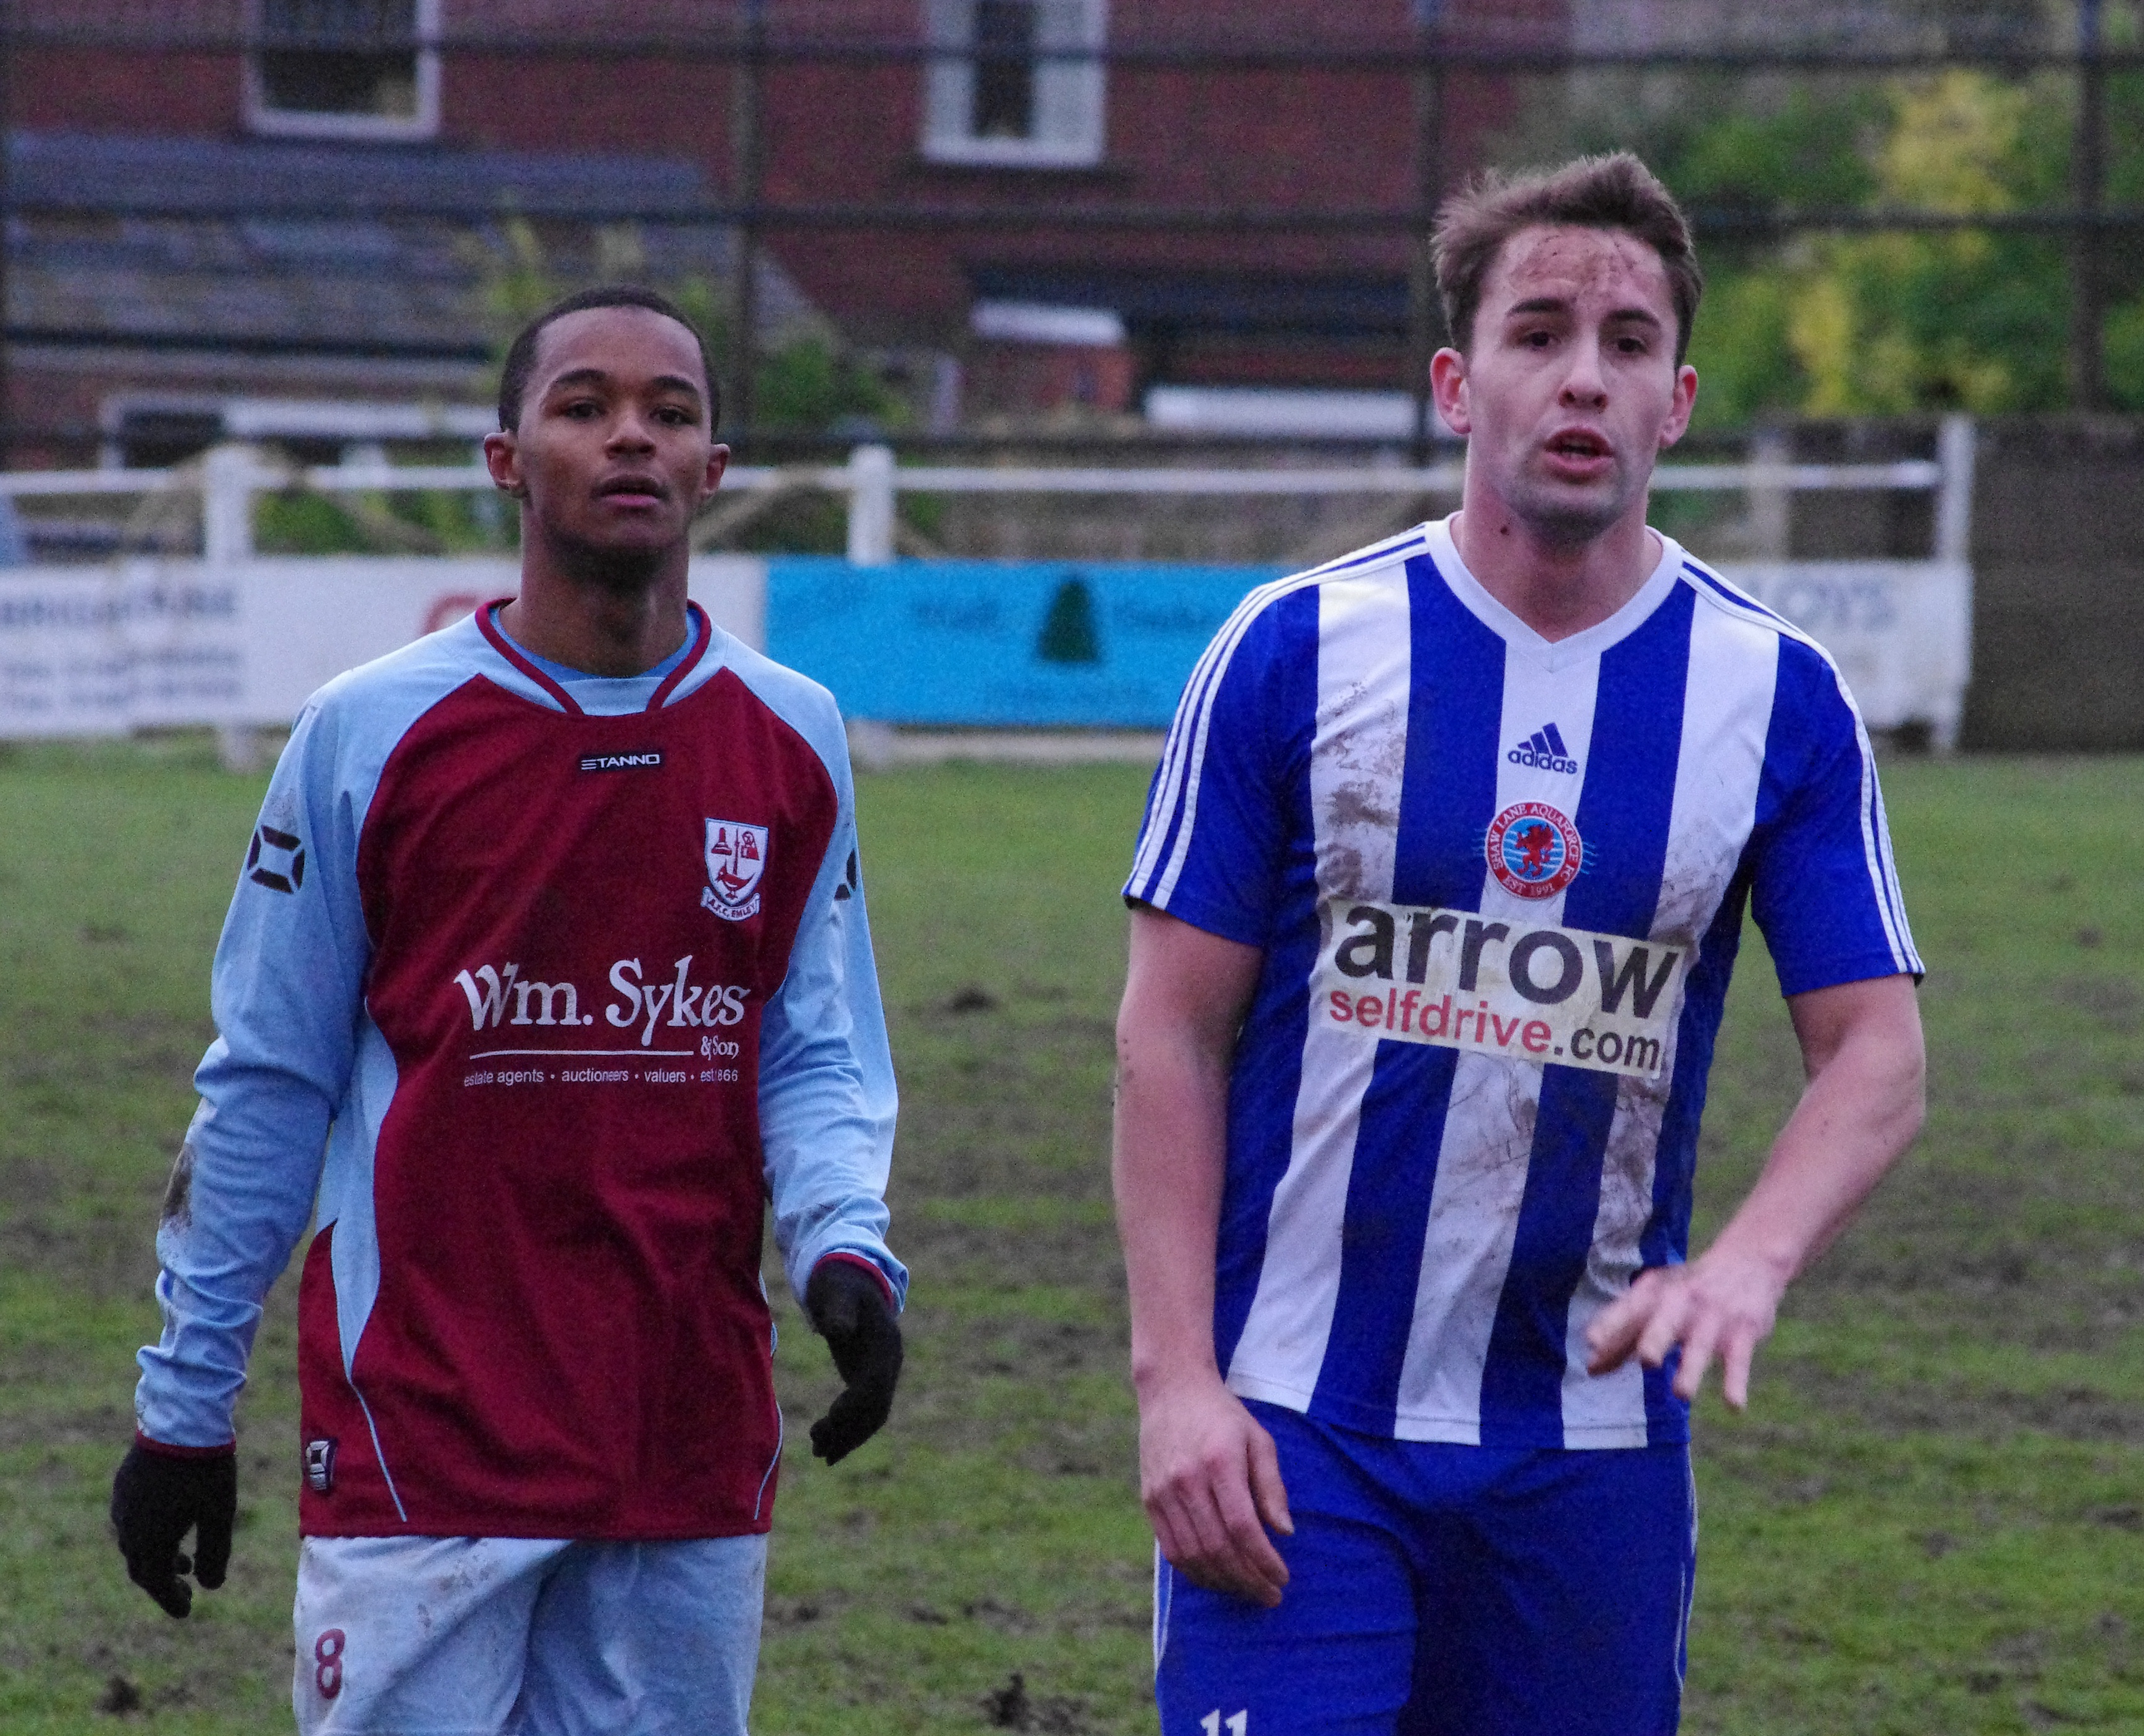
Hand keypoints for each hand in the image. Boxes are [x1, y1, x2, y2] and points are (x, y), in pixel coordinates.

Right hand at [111, 1439, 236, 1617]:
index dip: (171, 1600)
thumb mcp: (219, 1514)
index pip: (155, 1583)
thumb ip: (214, 1553)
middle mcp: (127, 1526)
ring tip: (183, 1561)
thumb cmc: (205, 1469)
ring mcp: (122, 1504)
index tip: (187, 1612)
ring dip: (158, 1557)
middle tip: (186, 1592)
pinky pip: (132, 1520)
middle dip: (164, 1583)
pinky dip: (151, 1534)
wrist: (182, 1420)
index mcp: (148, 1539)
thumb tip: (211, 1586)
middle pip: (141, 1566)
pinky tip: (170, 1526)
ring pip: (135, 1543)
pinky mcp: (124, 1484)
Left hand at [804, 1257, 902, 1464]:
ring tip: (820, 1454)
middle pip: (877, 1407)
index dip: (854, 1406)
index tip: (828, 1420)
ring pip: (874, 1415)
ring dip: (849, 1438)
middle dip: (849, 1431)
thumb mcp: (836, 1291)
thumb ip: (839, 1310)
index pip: (875, 1384)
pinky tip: (828, 1445)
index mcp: (886, 1341)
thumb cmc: (839, 1282)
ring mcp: (883, 1369)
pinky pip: (865, 1411)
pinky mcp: (870, 1375)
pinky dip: (849, 1431)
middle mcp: (890, 1359)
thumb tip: (838, 1331)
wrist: (850, 1276)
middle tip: (819, 1449)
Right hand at [1137, 1376, 1292, 1607]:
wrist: (1171, 1390)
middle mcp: (1186, 1480)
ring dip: (1223, 1582)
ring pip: (1192, 1555)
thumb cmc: (1223, 1416)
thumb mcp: (1258, 1439)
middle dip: (1248, 1580)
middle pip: (1217, 1547)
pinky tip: (1218, 1578)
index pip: (1242, 1526)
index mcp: (1219, 1462)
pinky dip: (1196, 1572)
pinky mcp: (1149, 1500)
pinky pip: (1172, 1549)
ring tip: (1247, 1591)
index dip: (1263, 1560)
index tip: (1282, 1578)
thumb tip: (1284, 1532)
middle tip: (1271, 1595)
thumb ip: (1271, 1486)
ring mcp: (1163, 1492)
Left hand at [1584, 1249, 1788, 1410]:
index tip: (1593, 1344)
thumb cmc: (1687, 1290)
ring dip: (1691, 1369)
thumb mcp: (1655, 1301)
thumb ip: (1623, 1335)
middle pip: (1665, 1322)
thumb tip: (1591, 1368)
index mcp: (1654, 1292)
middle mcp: (1681, 1302)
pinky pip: (1739, 1361)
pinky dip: (1736, 1383)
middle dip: (1655, 1340)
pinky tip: (1734, 1406)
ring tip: (1681, 1394)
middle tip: (1646, 1361)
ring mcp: (1713, 1317)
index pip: (1629, 1310)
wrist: (1748, 1261)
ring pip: (1700, 1346)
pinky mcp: (1743, 1332)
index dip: (1611, 1326)